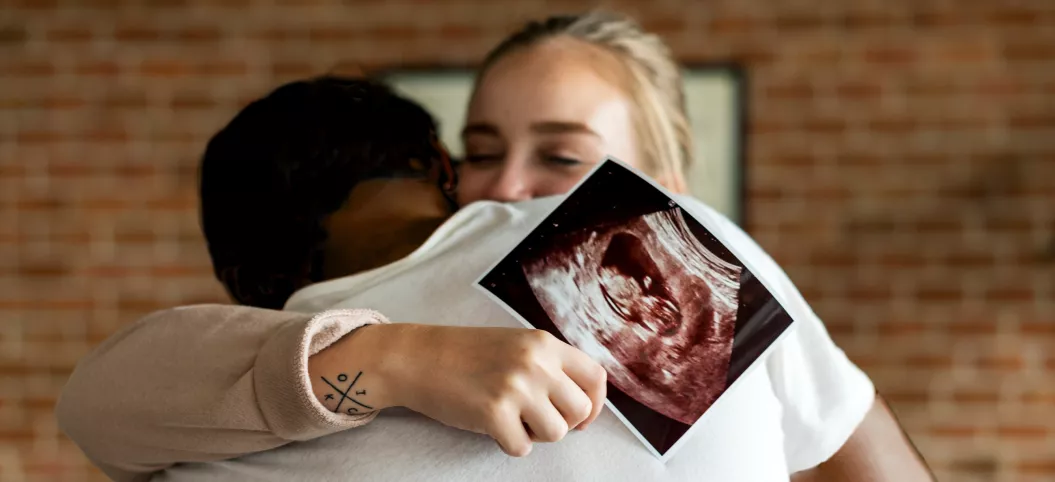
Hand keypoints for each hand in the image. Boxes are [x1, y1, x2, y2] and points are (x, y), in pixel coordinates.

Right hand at [312, 323, 606, 456]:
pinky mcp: (494, 413)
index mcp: (544, 343)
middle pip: (580, 410)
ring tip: (511, 419)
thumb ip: (549, 365)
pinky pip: (522, 447)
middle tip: (535, 418)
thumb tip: (583, 403)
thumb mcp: (516, 345)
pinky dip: (508, 443)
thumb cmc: (465, 355)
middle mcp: (536, 363)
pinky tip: (491, 425)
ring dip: (535, 434)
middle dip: (562, 422)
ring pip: (556, 433)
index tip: (579, 416)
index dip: (595, 403)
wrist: (418, 358)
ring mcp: (516, 387)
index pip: (596, 377)